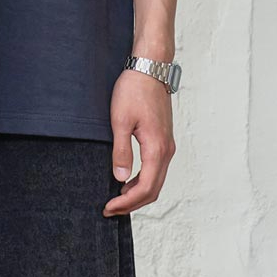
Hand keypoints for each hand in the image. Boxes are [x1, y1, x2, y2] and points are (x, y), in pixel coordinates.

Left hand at [105, 70, 174, 215]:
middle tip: (110, 209)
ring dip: (137, 194)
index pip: (144, 188)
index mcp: (156, 148)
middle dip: (132, 204)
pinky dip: (143, 182)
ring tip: (117, 198)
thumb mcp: (120, 121)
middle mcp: (166, 150)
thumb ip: (121, 152)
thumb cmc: (134, 89)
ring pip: (156, 182)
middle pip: (153, 190)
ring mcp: (167, 146)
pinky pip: (156, 170)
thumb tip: (120, 178)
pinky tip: (127, 181)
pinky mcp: (163, 141)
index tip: (109, 207)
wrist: (150, 68)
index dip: (126, 202)